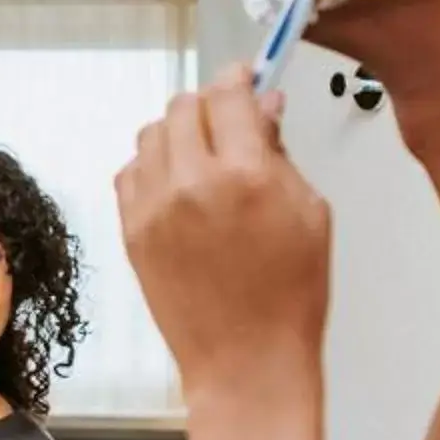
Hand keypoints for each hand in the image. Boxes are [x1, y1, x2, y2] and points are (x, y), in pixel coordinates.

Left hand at [116, 66, 328, 398]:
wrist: (245, 362)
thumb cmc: (290, 296)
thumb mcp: (309, 214)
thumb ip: (282, 153)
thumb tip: (265, 109)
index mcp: (246, 174)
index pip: (229, 93)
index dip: (240, 77)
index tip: (247, 77)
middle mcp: (193, 183)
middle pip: (184, 105)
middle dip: (209, 105)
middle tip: (229, 122)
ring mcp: (154, 208)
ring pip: (151, 133)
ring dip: (176, 133)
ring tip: (202, 156)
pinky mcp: (131, 231)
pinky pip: (129, 172)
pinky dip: (151, 167)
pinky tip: (177, 186)